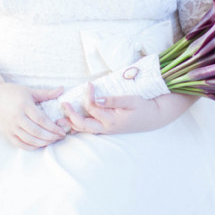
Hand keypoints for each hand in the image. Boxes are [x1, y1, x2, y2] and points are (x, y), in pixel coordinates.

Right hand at [0, 83, 69, 149]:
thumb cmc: (12, 92)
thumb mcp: (29, 91)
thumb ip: (46, 93)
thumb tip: (62, 89)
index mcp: (24, 106)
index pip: (42, 120)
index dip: (54, 127)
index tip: (62, 130)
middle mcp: (17, 117)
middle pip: (37, 132)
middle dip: (51, 137)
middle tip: (60, 137)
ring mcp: (11, 127)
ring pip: (30, 140)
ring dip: (43, 143)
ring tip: (52, 140)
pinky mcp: (7, 133)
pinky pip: (20, 144)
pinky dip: (31, 147)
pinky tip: (40, 144)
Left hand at [62, 83, 192, 135]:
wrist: (154, 118)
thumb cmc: (144, 107)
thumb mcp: (131, 101)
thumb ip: (113, 100)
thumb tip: (96, 99)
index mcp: (112, 120)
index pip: (93, 107)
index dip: (88, 95)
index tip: (89, 84)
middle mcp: (106, 128)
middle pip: (83, 124)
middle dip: (71, 115)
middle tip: (63, 104)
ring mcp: (106, 130)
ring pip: (85, 129)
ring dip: (72, 123)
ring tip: (60, 118)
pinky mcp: (107, 128)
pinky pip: (90, 129)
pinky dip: (79, 125)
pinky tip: (71, 123)